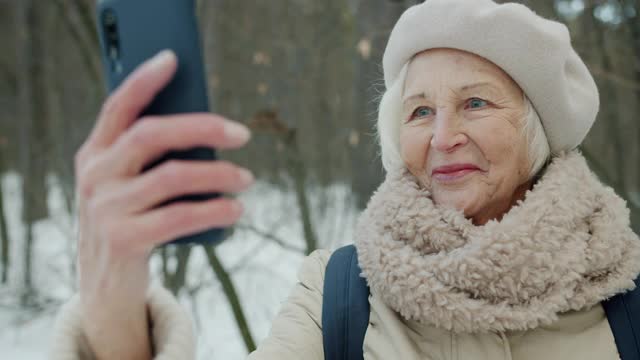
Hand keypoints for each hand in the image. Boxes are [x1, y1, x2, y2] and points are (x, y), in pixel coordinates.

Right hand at [74, 50, 252, 358]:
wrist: (105, 284)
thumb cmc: (129, 221)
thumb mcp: (126, 185)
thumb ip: (150, 159)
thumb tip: (209, 132)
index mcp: (94, 153)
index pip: (117, 107)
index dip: (144, 80)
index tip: (173, 60)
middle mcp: (95, 175)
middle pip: (151, 134)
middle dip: (202, 128)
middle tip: (242, 134)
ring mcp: (106, 208)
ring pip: (174, 176)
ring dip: (220, 175)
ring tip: (247, 179)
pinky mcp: (125, 239)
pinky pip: (181, 215)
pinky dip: (216, 210)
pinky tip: (236, 209)